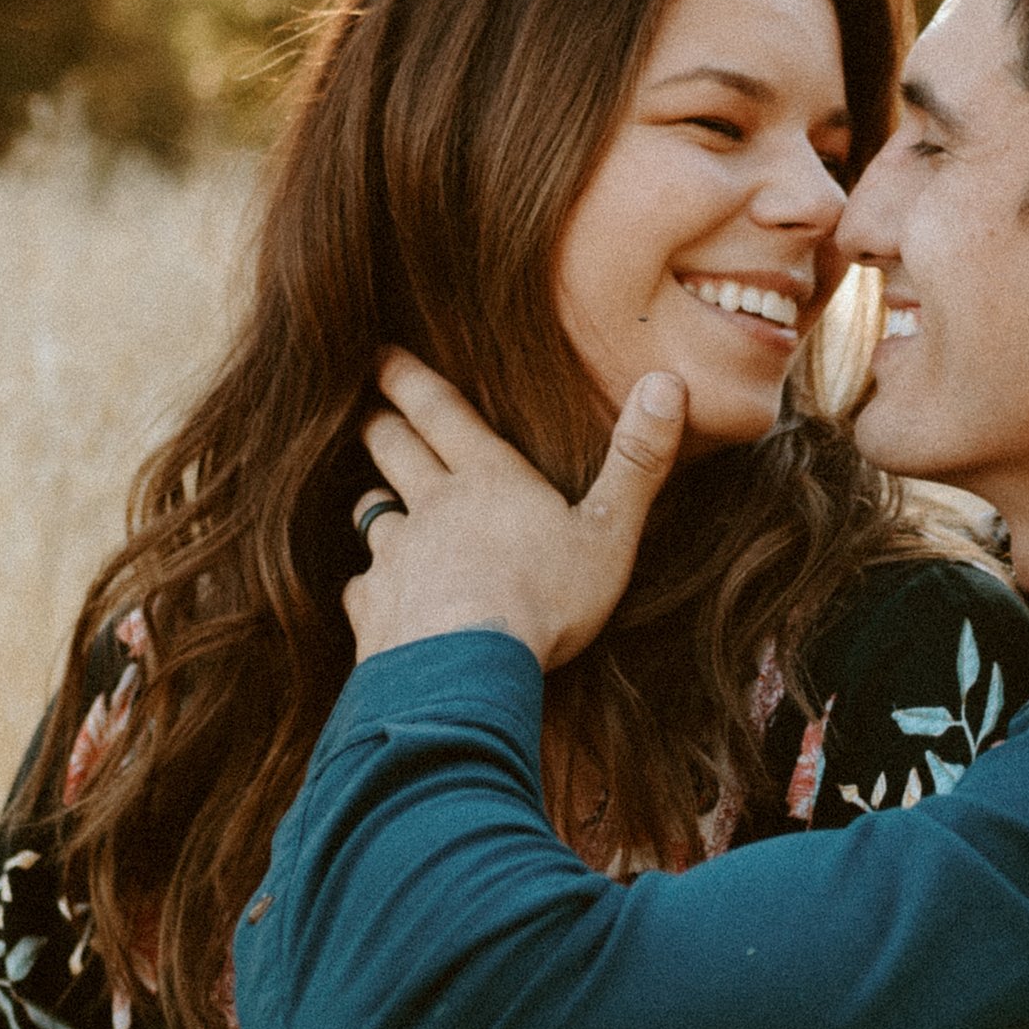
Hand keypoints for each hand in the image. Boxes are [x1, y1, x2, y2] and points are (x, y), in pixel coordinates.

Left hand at [344, 351, 685, 671]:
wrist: (468, 673)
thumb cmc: (547, 601)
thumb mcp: (609, 533)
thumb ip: (637, 463)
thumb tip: (666, 382)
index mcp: (488, 480)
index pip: (441, 412)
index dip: (408, 379)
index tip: (378, 354)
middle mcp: (433, 507)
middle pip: (393, 450)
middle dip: (380, 426)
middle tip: (368, 412)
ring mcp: (396, 558)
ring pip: (372, 514)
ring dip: (373, 503)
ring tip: (374, 504)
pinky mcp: (374, 609)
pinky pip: (362, 587)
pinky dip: (369, 586)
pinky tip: (378, 599)